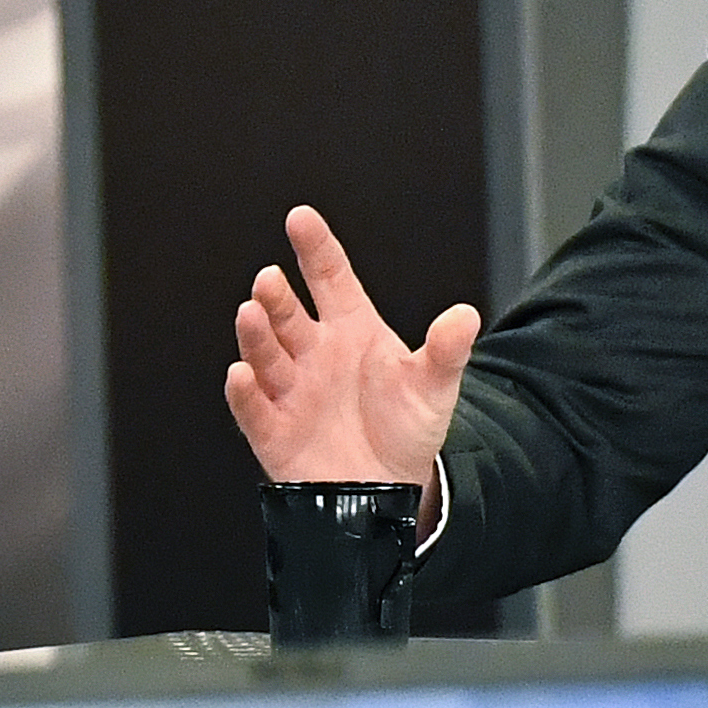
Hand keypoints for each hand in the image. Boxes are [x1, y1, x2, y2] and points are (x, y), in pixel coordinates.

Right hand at [223, 205, 480, 491]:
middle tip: (270, 279)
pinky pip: (254, 407)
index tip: (300, 218)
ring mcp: (291, 389)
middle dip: (276, 296)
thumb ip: (446, 351)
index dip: (315, 248)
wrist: (391, 490)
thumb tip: (466, 316)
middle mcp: (314, 352)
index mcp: (352, 329)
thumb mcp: (433, 387)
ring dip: (256, 334)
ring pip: (265, 354)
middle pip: (289, 314)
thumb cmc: (406, 427)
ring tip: (252, 312)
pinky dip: (245, 392)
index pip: (329, 278)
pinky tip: (241, 374)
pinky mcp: (274, 430)